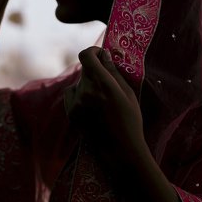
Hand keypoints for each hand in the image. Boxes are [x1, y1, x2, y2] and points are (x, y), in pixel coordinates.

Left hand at [65, 46, 147, 167]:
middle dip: (95, 70)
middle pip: (84, 69)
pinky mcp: (70, 113)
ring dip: (87, 83)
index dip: (93, 52)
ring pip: (78, 82)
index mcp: (102, 84)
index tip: (101, 56)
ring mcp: (75, 103)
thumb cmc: (130, 120)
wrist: (120, 150)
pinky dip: (79, 95)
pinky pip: (71, 94)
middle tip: (107, 81)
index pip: (86, 56)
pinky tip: (92, 106)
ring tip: (102, 99)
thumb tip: (104, 55)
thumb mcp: (128, 93)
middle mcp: (85, 91)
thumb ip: (114, 72)